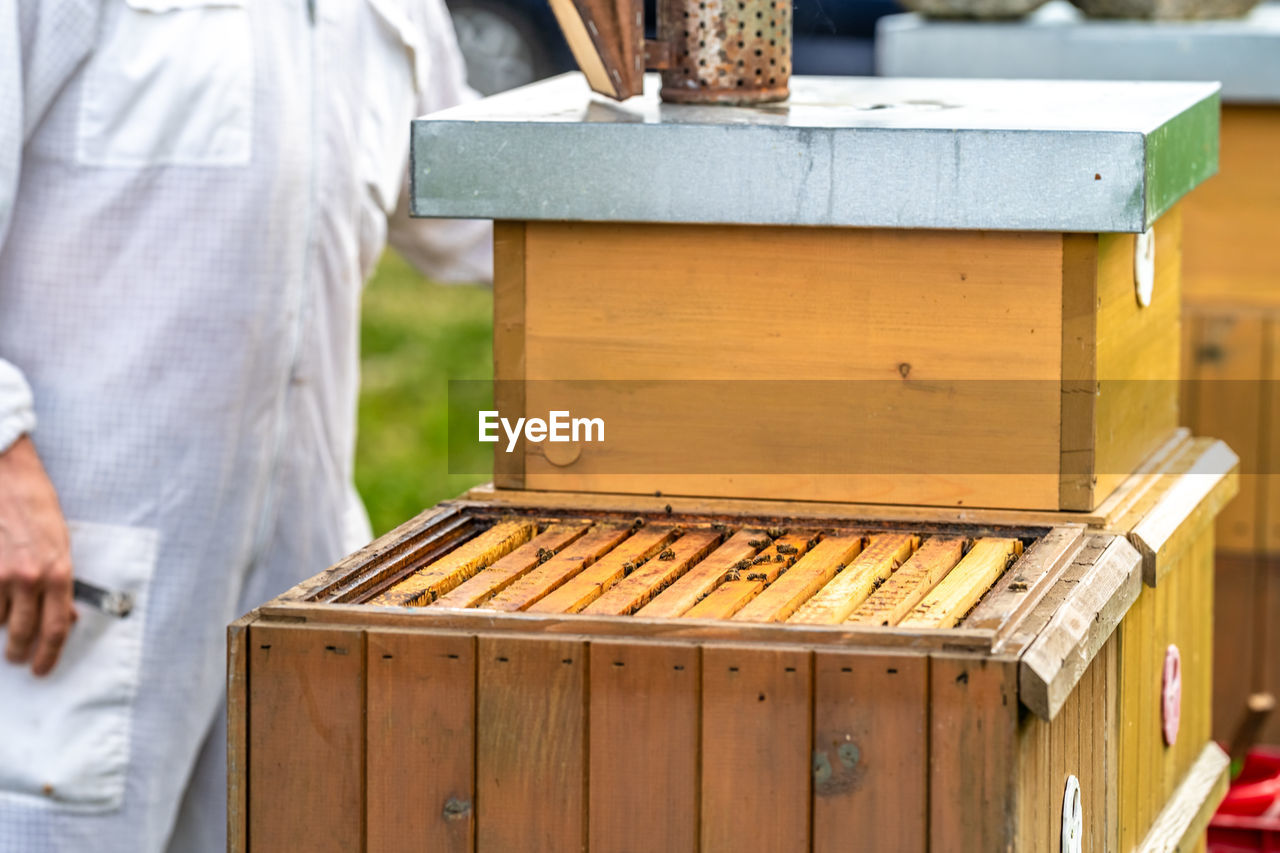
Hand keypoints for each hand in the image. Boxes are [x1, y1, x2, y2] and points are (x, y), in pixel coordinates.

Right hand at [0, 436, 75, 675]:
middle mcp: (29, 578)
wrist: (5, 479)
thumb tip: (68, 616)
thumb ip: (62, 583)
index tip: (42, 668)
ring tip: (3, 618)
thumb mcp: (62, 544)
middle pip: (23, 632)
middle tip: (16, 658)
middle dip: (18, 651)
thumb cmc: (36, 508)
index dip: (49, 654)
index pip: (57, 628)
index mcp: (59, 572)